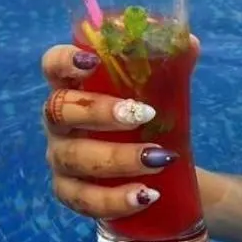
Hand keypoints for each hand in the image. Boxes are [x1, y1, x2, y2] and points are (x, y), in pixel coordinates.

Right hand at [40, 40, 204, 219]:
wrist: (160, 175)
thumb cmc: (149, 123)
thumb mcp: (161, 95)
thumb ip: (173, 67)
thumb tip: (189, 42)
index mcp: (73, 88)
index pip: (52, 66)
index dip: (64, 61)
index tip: (93, 61)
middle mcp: (58, 122)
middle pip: (59, 111)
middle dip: (99, 112)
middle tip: (144, 114)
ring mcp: (60, 158)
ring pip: (74, 158)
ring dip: (118, 158)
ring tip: (159, 159)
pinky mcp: (70, 193)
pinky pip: (84, 199)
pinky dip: (115, 199)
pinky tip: (146, 195)